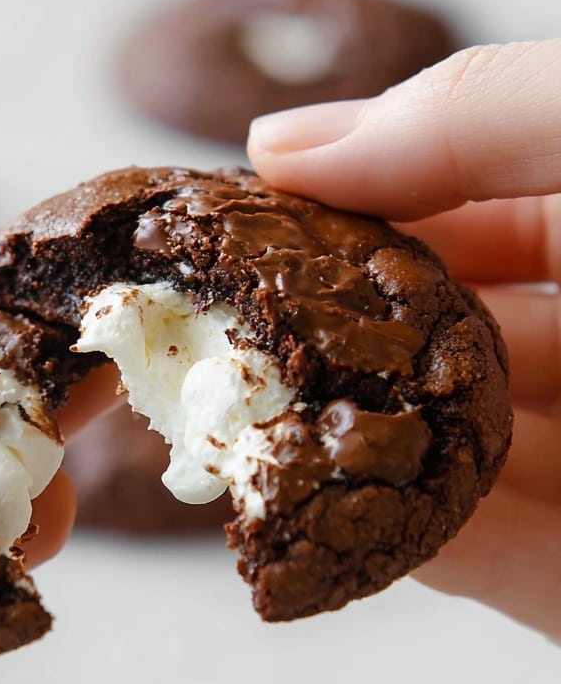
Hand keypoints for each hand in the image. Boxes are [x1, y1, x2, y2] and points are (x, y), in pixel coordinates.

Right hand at [248, 41, 560, 641]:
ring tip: (226, 435)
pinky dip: (398, 551)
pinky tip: (308, 533)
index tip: (226, 217)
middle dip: (318, 338)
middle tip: (199, 335)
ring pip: (437, 460)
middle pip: (429, 338)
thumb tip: (279, 143)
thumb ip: (479, 118)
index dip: (339, 205)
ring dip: (335, 456)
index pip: (452, 204)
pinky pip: (484, 565)